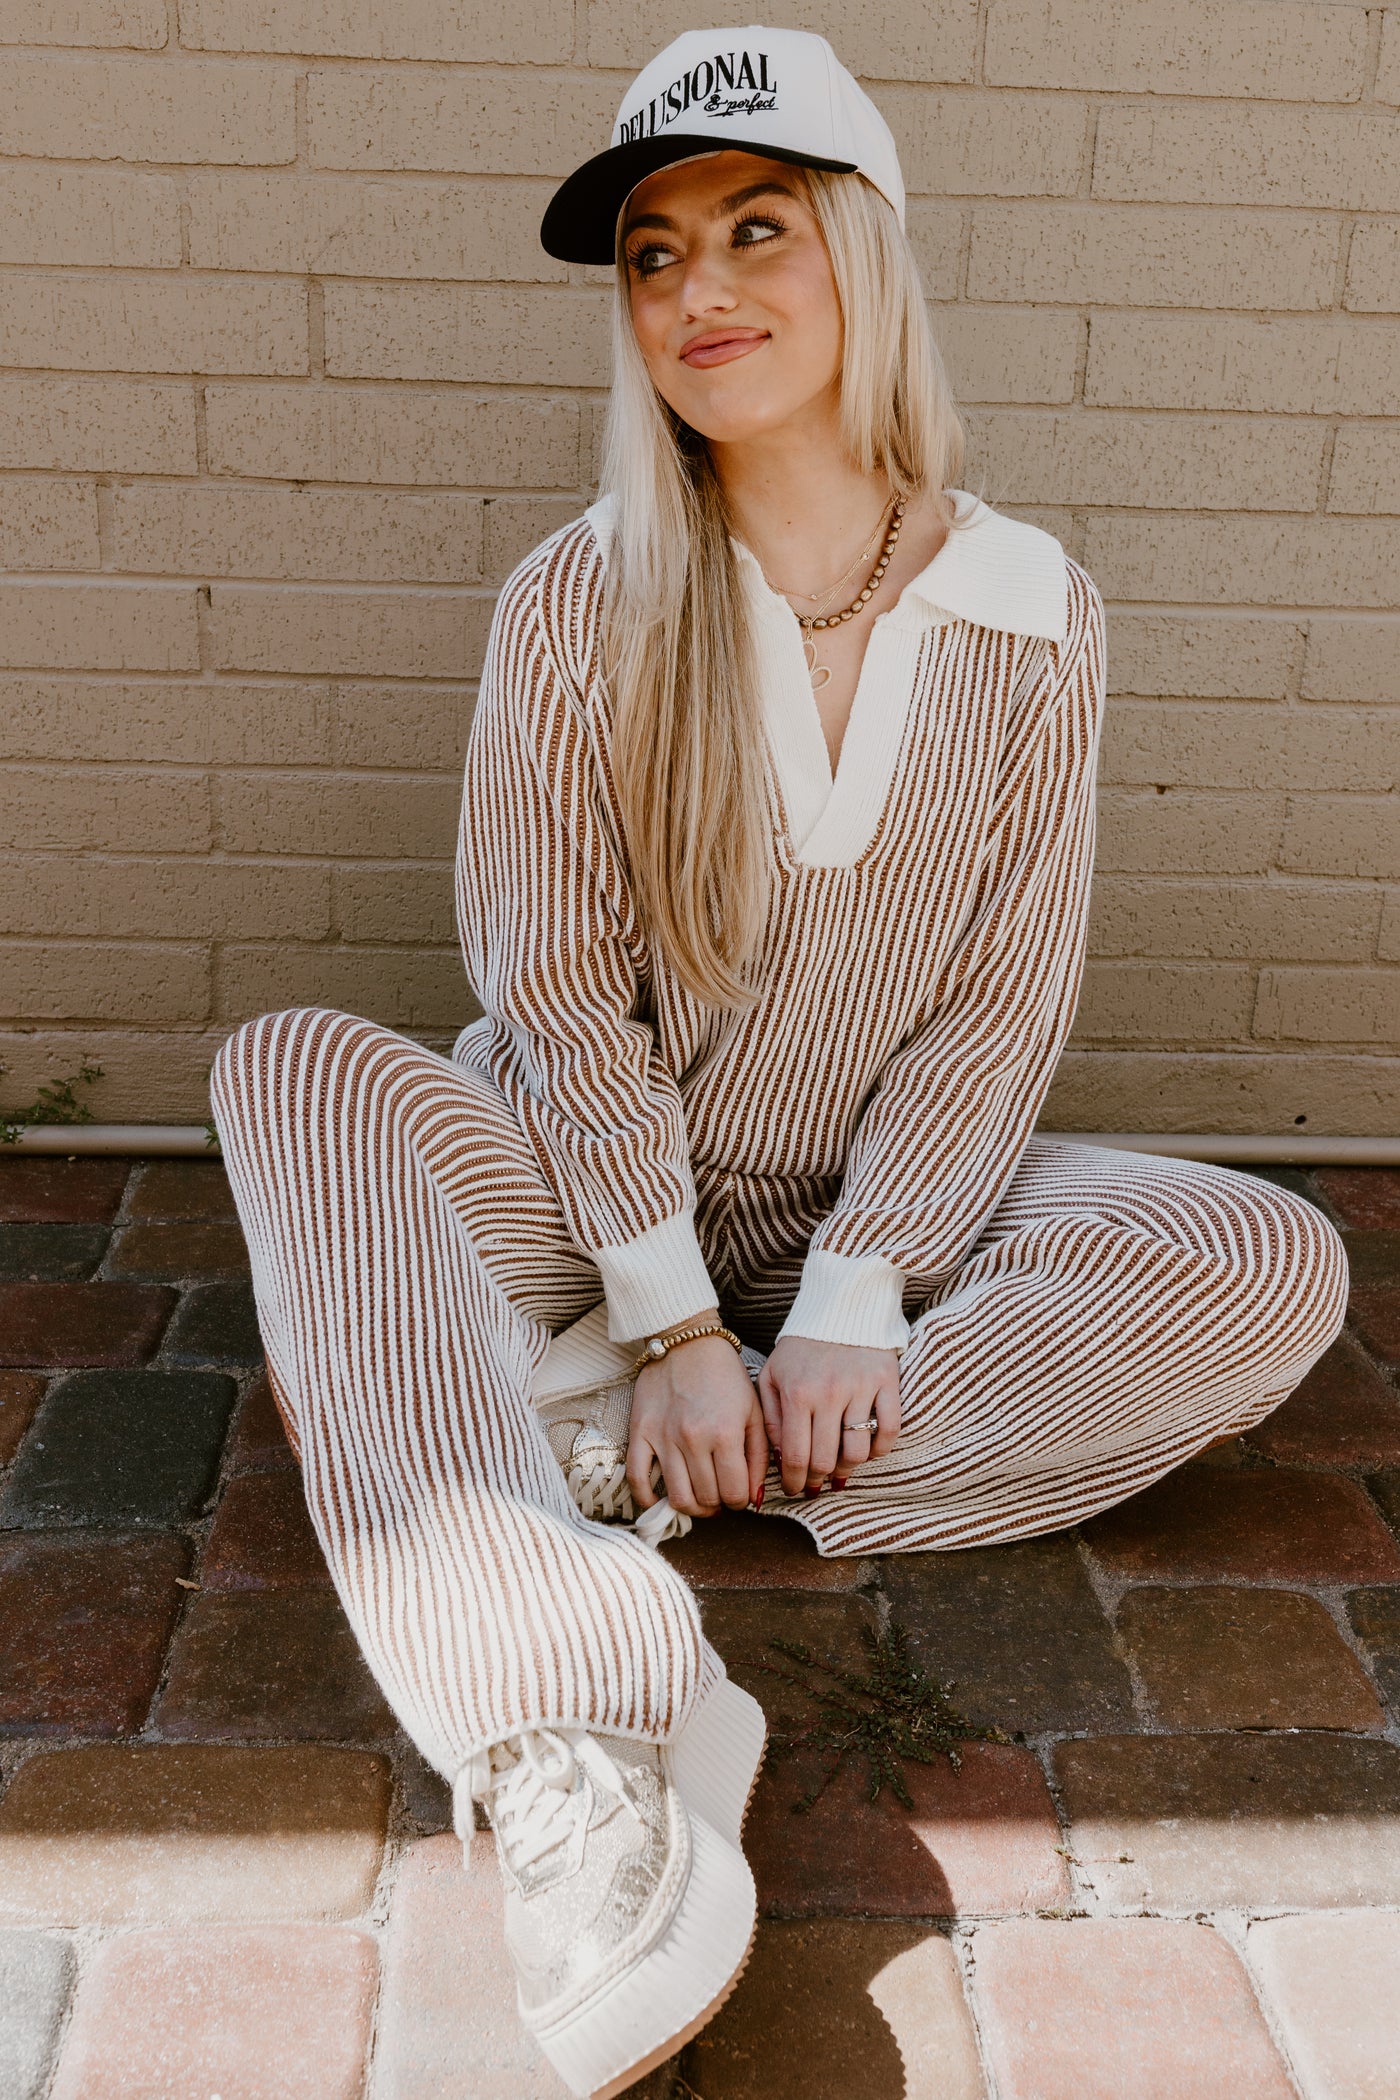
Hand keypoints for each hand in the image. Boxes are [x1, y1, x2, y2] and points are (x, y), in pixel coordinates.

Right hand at [626, 1322, 768, 1519]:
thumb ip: (759, 1456)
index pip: (735, 1492)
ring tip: (700, 1500)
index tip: (740, 1495)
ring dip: (692, 1507)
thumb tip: (754, 1497)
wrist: (687, 1343)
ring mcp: (663, 1437)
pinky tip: (660, 1500)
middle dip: (719, 1504)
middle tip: (721, 1495)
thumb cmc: (724, 1375)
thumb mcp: (753, 1410)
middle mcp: (693, 1439)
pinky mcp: (640, 1433)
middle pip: (707, 1498)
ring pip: (677, 1497)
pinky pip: (638, 1478)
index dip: (741, 1501)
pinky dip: (648, 1499)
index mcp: (725, 1433)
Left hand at [759, 1335, 900, 1497]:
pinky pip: (889, 1430)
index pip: (796, 1455)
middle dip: (818, 1480)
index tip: (795, 1489)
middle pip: (826, 1460)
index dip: (795, 1481)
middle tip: (816, 1484)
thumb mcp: (773, 1375)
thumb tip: (780, 1458)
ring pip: (858, 1452)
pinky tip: (868, 1450)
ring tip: (840, 1466)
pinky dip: (880, 1449)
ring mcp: (861, 1388)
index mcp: (797, 1393)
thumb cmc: (801, 1347)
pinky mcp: (888, 1382)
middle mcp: (829, 1393)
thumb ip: (771, 1417)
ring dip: (848, 1467)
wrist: (839, 1307)